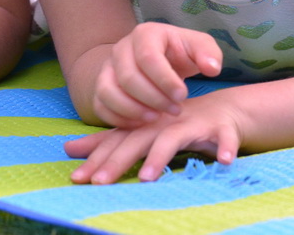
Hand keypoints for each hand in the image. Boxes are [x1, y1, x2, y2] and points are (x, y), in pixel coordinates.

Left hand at [65, 91, 242, 183]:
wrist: (223, 111)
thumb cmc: (175, 125)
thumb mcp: (140, 132)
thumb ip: (107, 142)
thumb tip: (68, 149)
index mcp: (144, 124)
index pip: (116, 142)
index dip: (96, 159)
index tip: (76, 178)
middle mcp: (163, 122)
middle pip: (137, 140)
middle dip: (117, 161)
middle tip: (100, 183)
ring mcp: (191, 124)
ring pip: (172, 139)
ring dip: (159, 157)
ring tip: (146, 178)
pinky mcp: (219, 128)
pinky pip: (223, 138)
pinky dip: (225, 147)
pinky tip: (225, 161)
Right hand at [92, 23, 221, 128]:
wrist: (159, 58)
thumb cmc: (180, 53)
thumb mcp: (199, 47)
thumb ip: (209, 54)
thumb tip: (211, 68)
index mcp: (145, 34)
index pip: (148, 57)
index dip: (165, 80)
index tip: (182, 96)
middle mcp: (121, 48)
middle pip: (127, 76)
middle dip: (153, 99)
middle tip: (175, 110)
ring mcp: (107, 68)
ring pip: (108, 91)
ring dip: (133, 110)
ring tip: (157, 119)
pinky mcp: (101, 88)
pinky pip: (101, 106)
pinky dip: (119, 119)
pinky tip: (141, 124)